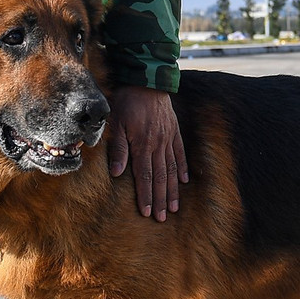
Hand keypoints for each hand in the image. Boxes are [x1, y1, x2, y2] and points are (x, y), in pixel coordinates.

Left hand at [105, 86, 186, 220]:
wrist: (146, 80)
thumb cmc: (126, 101)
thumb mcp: (116, 123)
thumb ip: (118, 148)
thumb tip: (118, 173)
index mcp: (142, 144)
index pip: (144, 176)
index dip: (145, 196)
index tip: (146, 212)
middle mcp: (158, 145)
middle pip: (160, 177)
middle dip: (160, 199)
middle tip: (162, 218)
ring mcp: (168, 138)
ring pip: (171, 169)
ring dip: (172, 190)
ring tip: (174, 207)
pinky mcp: (174, 131)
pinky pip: (180, 153)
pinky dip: (182, 168)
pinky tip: (184, 181)